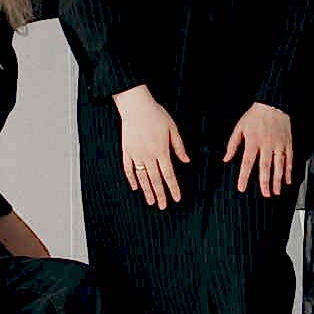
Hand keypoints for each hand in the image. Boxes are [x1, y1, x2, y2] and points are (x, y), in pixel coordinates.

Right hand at [114, 85, 188, 208]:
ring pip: (142, 177)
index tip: (176, 198)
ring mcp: (136, 154)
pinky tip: (135, 187)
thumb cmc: (156, 115)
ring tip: (151, 202)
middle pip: (155, 180)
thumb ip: (179, 146)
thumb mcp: (172, 129)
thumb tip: (186, 161)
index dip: (173, 188)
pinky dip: (131, 179)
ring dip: (147, 191)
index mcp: (161, 151)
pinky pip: (128, 168)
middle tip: (163, 207)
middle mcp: (148, 155)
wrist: (136, 106)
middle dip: (160, 194)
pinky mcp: (126, 151)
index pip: (169, 174)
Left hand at [224, 101, 295, 197]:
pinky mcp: (287, 143)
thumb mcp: (240, 127)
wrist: (273, 104)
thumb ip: (233, 144)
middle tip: (265, 194)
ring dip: (278, 179)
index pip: (248, 161)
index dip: (244, 176)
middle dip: (265, 182)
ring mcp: (279, 144)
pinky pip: (289, 159)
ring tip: (276, 191)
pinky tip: (288, 180)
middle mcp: (267, 143)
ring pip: (279, 164)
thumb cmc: (255, 116)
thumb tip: (226, 159)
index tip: (242, 188)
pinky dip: (289, 170)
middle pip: (265, 166)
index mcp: (253, 140)